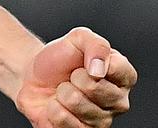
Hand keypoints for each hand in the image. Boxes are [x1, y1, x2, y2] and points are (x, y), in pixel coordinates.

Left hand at [16, 27, 136, 127]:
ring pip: (77, 104)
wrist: (33, 77)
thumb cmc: (61, 59)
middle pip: (95, 88)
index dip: (93, 61)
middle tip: (71, 77)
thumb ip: (95, 44)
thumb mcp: (78, 39)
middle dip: (74, 77)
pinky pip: (65, 122)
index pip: (118, 70)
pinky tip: (57, 106)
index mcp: (123, 77)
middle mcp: (118, 102)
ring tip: (63, 91)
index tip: (84, 61)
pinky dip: (53, 110)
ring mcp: (101, 121)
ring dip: (62, 94)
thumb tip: (99, 68)